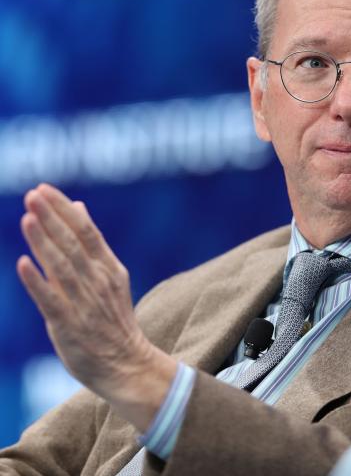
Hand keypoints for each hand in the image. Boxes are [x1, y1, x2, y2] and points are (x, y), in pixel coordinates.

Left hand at [17, 183, 176, 430]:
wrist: (126, 362)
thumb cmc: (112, 318)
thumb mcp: (110, 275)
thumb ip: (90, 243)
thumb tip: (78, 207)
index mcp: (108, 267)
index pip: (86, 231)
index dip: (64, 210)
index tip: (44, 189)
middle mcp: (98, 280)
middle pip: (73, 244)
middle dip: (52, 218)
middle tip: (33, 195)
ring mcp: (84, 302)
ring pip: (62, 266)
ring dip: (43, 242)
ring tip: (27, 218)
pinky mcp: (69, 325)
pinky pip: (51, 301)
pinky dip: (37, 282)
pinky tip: (22, 263)